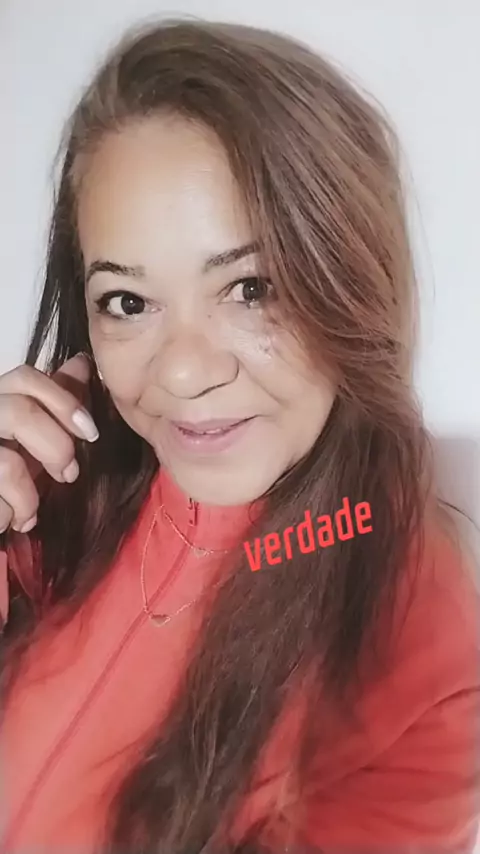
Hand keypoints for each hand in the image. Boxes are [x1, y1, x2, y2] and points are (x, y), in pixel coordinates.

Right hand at [0, 354, 98, 534]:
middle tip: (68, 474)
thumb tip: (83, 363)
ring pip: (7, 465)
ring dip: (29, 496)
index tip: (90, 433)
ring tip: (30, 512)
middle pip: (17, 411)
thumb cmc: (6, 474)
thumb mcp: (34, 437)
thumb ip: (55, 401)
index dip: (63, 400)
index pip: (25, 376)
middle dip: (55, 447)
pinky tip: (14, 521)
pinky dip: (13, 514)